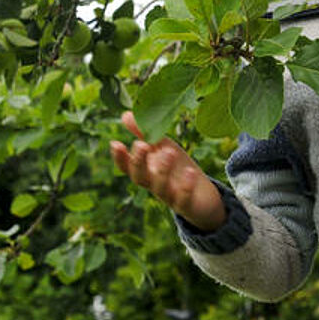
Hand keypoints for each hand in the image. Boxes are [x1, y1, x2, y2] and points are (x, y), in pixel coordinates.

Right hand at [110, 111, 224, 231]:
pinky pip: (183, 199)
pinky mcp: (186, 205)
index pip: (127, 166)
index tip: (115, 143)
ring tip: (169, 152)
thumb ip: (145, 134)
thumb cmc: (178, 169)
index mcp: (146, 170)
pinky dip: (186, 187)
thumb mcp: (163, 148)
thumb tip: (124, 114)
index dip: (120, 157)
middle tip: (141, 145)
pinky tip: (190, 171)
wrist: (203, 197)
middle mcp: (153, 184)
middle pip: (140, 177)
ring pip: (160, 188)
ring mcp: (169, 196)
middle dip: (138, 162)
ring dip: (162, 170)